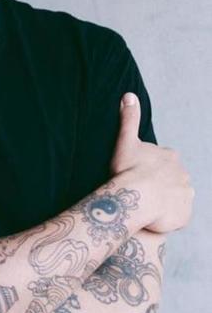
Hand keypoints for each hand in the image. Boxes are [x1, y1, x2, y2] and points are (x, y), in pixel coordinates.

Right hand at [110, 93, 193, 232]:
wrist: (136, 198)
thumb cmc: (128, 169)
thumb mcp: (126, 141)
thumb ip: (129, 118)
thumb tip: (129, 94)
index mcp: (170, 156)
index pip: (162, 161)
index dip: (147, 167)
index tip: (135, 173)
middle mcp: (183, 174)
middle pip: (170, 179)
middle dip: (158, 184)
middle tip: (139, 190)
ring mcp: (186, 195)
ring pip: (174, 197)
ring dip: (164, 200)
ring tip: (145, 206)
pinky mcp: (185, 215)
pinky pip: (177, 216)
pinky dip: (167, 217)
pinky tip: (152, 218)